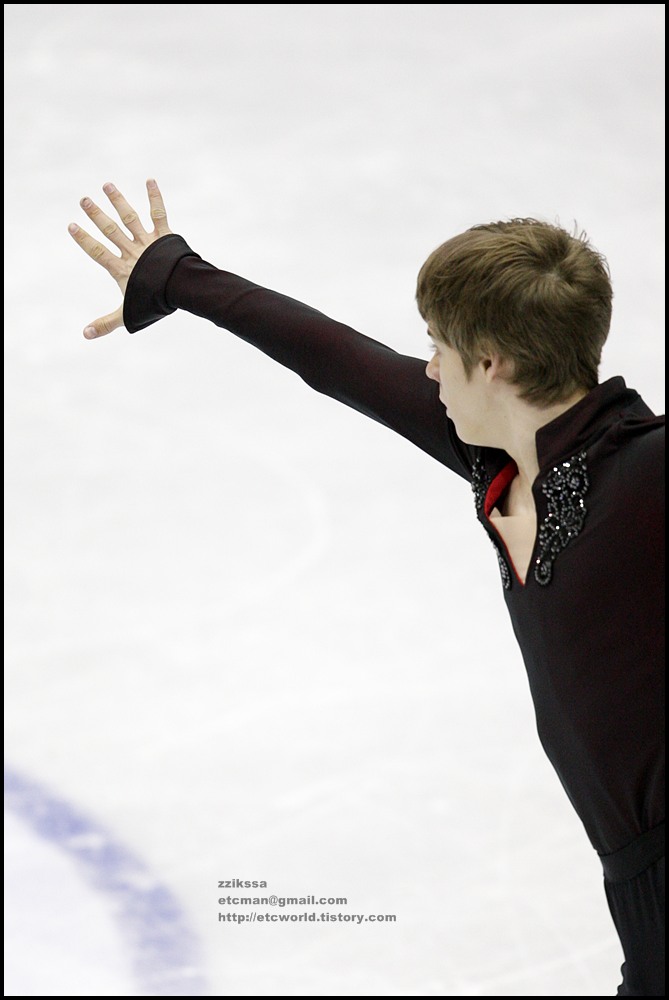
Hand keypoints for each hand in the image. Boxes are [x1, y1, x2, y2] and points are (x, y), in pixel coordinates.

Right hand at [68, 179, 171, 338]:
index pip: (97, 252)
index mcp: (121, 268)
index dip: (84, 240)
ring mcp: (148, 242)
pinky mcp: (165, 236)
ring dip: (118, 202)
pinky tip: (150, 180)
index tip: (72, 226)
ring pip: (129, 218)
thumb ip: (106, 323)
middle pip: (110, 230)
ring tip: (107, 185)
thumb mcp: (127, 314)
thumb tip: (85, 334)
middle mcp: (132, 251)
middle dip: (96, 215)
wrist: (180, 291)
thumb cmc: (153, 303)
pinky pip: (158, 214)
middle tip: (84, 199)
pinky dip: (155, 197)